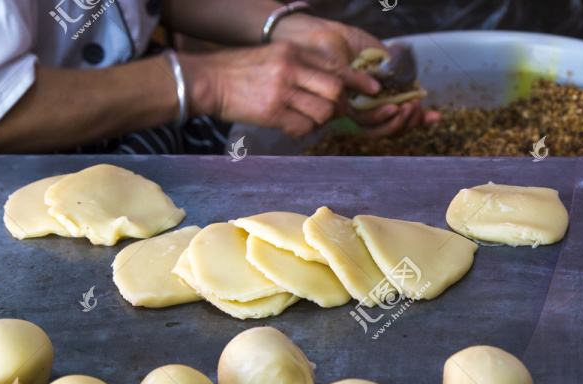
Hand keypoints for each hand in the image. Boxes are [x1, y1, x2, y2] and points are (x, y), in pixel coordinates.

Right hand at [180, 43, 376, 137]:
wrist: (208, 80)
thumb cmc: (242, 71)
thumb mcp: (275, 57)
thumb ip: (302, 68)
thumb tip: (334, 85)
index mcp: (294, 53)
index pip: (337, 66)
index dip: (359, 80)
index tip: (374, 89)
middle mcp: (291, 69)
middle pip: (335, 91)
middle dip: (340, 106)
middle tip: (332, 112)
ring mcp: (281, 91)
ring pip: (322, 112)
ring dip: (321, 121)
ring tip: (307, 118)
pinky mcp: (271, 112)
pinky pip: (303, 128)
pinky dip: (303, 131)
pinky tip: (292, 126)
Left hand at [272, 15, 441, 136]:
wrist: (312, 34)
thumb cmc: (341, 39)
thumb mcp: (375, 49)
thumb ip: (394, 67)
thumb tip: (415, 83)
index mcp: (376, 93)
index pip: (399, 113)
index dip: (419, 120)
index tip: (437, 117)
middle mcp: (365, 104)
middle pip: (390, 128)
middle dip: (408, 123)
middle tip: (415, 108)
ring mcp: (354, 107)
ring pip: (378, 129)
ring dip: (396, 122)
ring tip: (404, 108)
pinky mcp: (342, 107)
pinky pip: (365, 121)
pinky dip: (381, 117)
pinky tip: (392, 106)